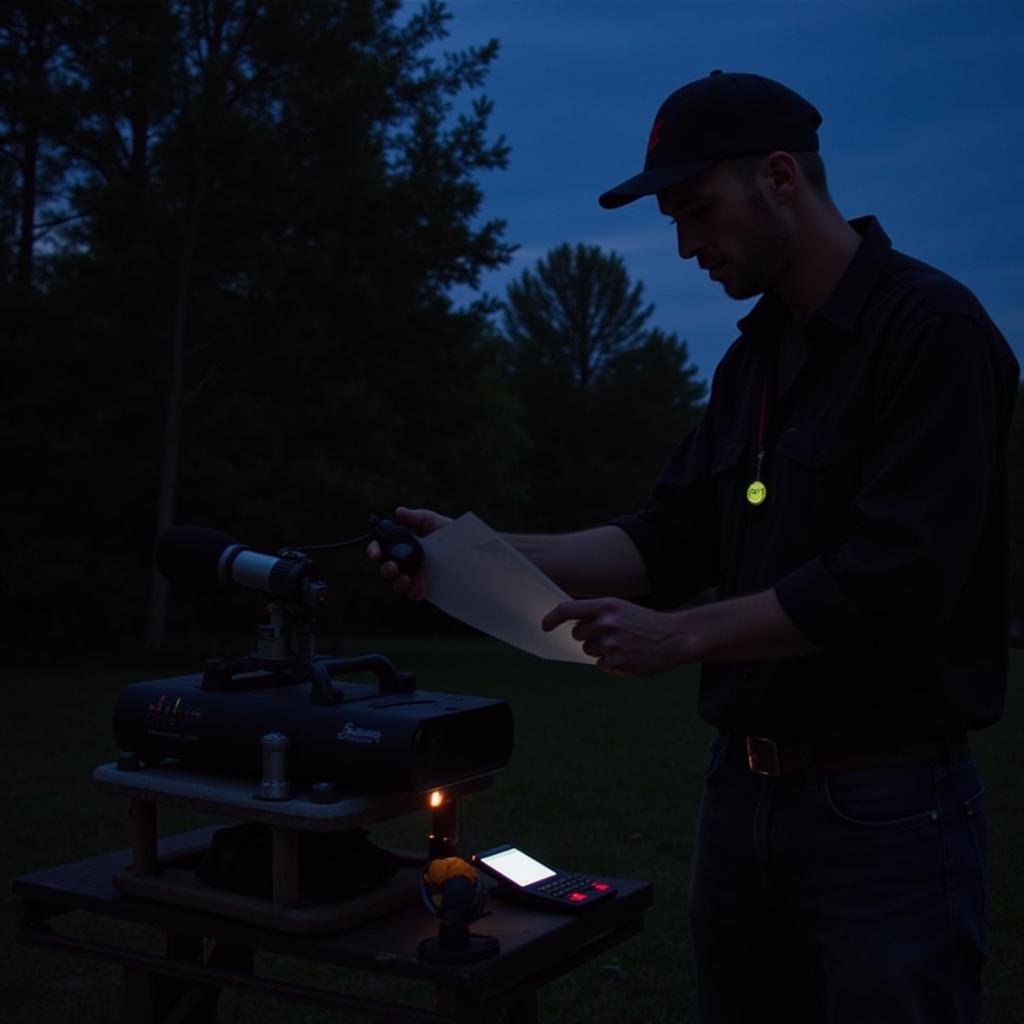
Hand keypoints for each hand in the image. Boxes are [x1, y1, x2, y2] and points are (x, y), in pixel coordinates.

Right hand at [367, 506, 450, 600]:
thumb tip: (399, 512)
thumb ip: (416, 517)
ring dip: (398, 583)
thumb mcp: (434, 521)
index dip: (374, 549)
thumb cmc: (450, 532)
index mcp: (403, 544)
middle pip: (386, 568)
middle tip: (392, 567)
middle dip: (385, 569)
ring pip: (397, 584)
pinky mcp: (425, 588)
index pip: (382, 548)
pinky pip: (414, 594)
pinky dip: (414, 592)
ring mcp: (415, 575)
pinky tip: (421, 586)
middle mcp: (406, 561)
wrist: (471, 550)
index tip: (375, 552)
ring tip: (406, 579)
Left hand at [541, 597, 692, 675]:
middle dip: (587, 635)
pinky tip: (627, 656)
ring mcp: (612, 644)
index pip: (567, 609)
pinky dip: (609, 662)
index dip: (551, 618)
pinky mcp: (617, 663)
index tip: (544, 626)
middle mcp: (607, 623)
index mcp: (607, 605)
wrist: (674, 638)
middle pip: (576, 633)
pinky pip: (599, 664)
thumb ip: (596, 613)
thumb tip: (567, 624)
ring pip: (587, 650)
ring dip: (599, 649)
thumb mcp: (621, 608)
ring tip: (622, 644)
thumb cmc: (643, 622)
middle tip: (609, 634)